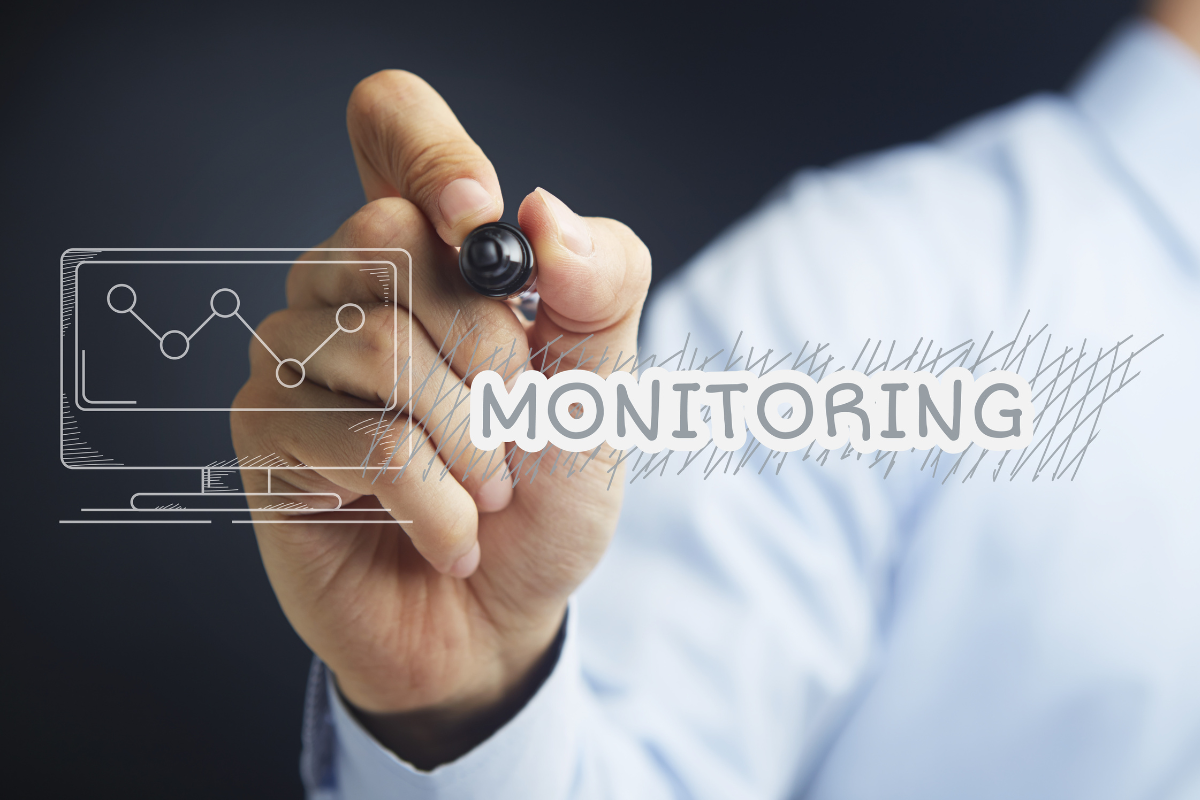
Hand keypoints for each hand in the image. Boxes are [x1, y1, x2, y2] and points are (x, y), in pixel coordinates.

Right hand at [230, 70, 650, 766]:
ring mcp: (295, 357)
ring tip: (487, 488)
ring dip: (468, 438)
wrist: (500, 615)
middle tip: (516, 426)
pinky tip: (450, 535)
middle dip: (489, 350)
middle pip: (389, 236)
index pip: (392, 122)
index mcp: (428, 251)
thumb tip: (542, 211)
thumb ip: (601, 289)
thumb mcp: (606, 389)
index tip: (487, 229)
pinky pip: (360, 439)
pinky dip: (437, 502)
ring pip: (377, 342)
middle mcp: (345, 284)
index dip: (436, 156)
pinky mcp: (266, 436)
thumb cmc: (545, 494)